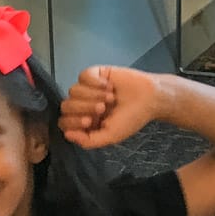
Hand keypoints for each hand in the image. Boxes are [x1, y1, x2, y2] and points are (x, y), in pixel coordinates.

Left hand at [59, 66, 174, 148]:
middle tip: (103, 108)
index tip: (90, 120)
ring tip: (111, 98)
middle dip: (85, 107)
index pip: (65, 123)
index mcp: (86, 122)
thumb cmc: (133, 117)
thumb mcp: (112, 136)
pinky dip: (96, 82)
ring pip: (74, 91)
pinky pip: (83, 77)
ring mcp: (87, 89)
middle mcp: (83, 105)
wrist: (150, 98)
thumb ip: (88, 141)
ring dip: (94, 95)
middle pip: (66, 106)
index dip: (73, 122)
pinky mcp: (94, 74)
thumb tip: (68, 135)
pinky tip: (109, 86)